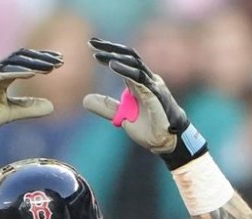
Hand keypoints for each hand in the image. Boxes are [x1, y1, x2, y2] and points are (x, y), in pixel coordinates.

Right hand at [0, 48, 63, 149]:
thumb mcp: (10, 113)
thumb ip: (29, 108)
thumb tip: (52, 107)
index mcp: (2, 76)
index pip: (24, 62)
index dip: (41, 60)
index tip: (60, 62)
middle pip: (21, 57)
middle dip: (41, 58)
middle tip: (60, 60)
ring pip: (13, 62)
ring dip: (33, 63)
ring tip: (50, 67)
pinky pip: (2, 73)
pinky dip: (18, 72)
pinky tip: (32, 72)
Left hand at [83, 38, 206, 168]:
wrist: (166, 142)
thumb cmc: (150, 128)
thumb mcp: (123, 116)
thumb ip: (106, 106)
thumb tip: (85, 100)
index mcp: (139, 82)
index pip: (124, 60)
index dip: (109, 51)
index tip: (92, 45)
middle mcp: (146, 79)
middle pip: (128, 56)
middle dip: (110, 48)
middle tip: (91, 43)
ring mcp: (152, 84)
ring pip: (134, 63)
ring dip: (115, 57)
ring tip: (97, 54)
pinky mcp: (155, 93)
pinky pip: (139, 78)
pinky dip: (125, 70)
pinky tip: (111, 65)